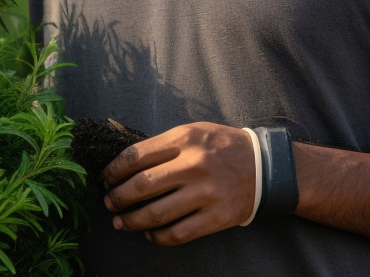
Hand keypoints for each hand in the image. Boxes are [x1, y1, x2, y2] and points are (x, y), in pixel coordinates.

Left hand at [101, 121, 256, 245]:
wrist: (264, 167)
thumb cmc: (221, 147)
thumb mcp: (194, 132)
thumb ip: (164, 145)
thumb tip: (127, 165)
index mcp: (184, 139)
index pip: (136, 156)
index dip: (114, 170)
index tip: (105, 178)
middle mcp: (193, 165)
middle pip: (142, 186)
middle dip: (117, 197)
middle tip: (108, 203)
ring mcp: (205, 193)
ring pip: (156, 213)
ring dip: (131, 220)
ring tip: (120, 222)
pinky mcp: (216, 216)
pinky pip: (178, 233)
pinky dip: (158, 237)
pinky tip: (149, 234)